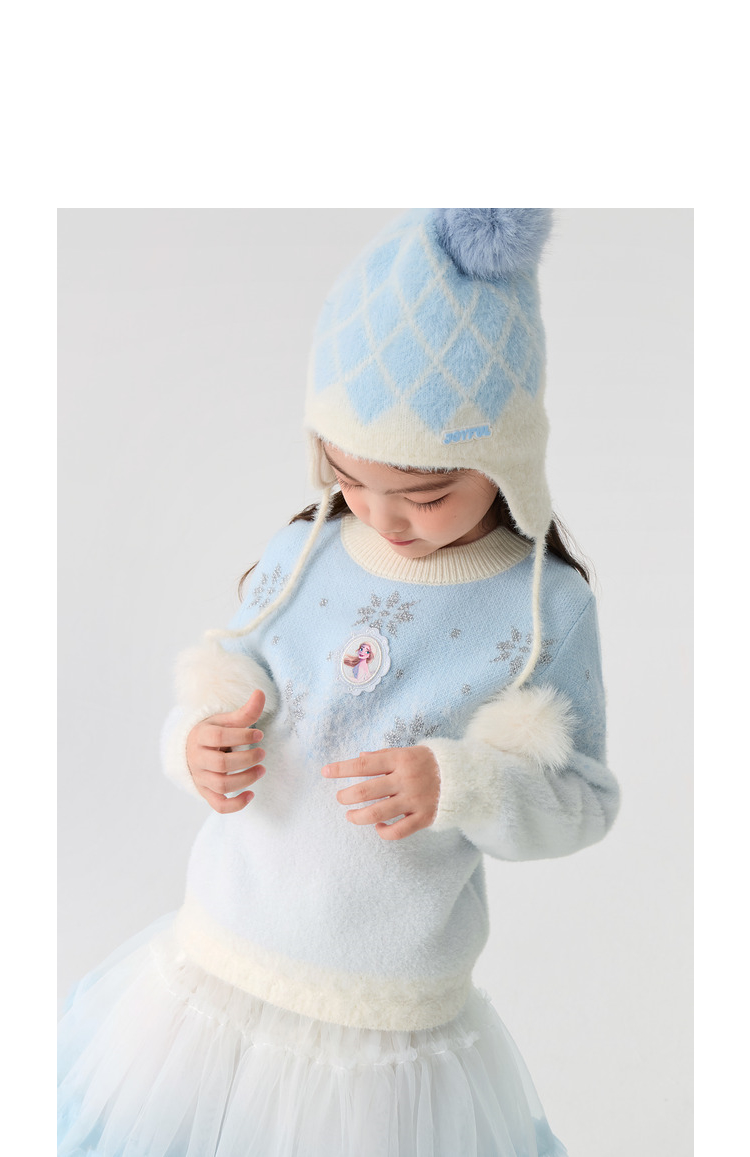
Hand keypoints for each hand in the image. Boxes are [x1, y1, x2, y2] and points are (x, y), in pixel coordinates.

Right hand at [186, 689, 266, 812]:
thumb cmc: (212, 733)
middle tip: (262, 753)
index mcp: (200, 736)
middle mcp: (197, 759)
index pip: (219, 737)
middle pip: (221, 764)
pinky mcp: (206, 793)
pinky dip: (236, 805)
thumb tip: (260, 693)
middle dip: (247, 759)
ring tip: (262, 770)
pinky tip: (251, 794)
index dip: (241, 735)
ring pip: (222, 785)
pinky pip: (219, 805)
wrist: (190, 750)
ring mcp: (201, 778)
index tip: (259, 733)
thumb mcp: (225, 721)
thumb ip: (245, 712)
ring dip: (246, 779)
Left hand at [321, 745, 440, 839]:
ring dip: (358, 817)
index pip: (364, 764)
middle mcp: (405, 779)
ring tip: (350, 816)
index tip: (325, 772)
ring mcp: (415, 800)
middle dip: (346, 796)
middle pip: (366, 790)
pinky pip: (398, 831)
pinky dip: (383, 831)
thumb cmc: (429, 762)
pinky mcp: (424, 817)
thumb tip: (360, 758)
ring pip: (377, 813)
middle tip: (340, 798)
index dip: (342, 769)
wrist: (465, 776)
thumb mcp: (407, 751)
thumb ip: (384, 756)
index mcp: (400, 759)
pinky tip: (378, 827)